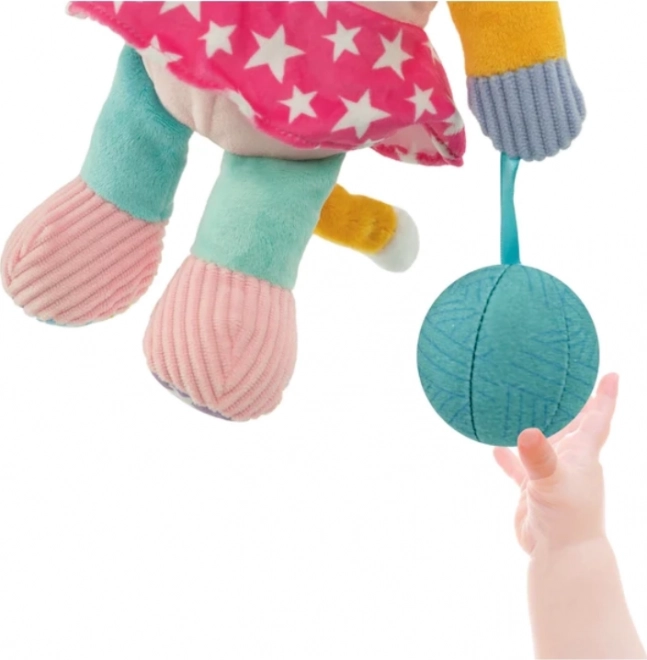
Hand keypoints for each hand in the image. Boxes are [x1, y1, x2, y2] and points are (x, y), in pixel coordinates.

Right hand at [493, 373, 618, 555]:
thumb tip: (525, 432)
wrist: (562, 555)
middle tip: (560, 379)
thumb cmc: (567, 518)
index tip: (612, 374)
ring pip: (545, 444)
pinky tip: (495, 448)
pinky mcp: (533, 490)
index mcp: (583, 455)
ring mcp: (551, 475)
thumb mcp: (553, 483)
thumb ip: (539, 458)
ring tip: (523, 406)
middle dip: (570, 404)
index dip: (605, 396)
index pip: (598, 419)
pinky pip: (520, 468)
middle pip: (572, 425)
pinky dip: (510, 458)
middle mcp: (569, 461)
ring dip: (537, 427)